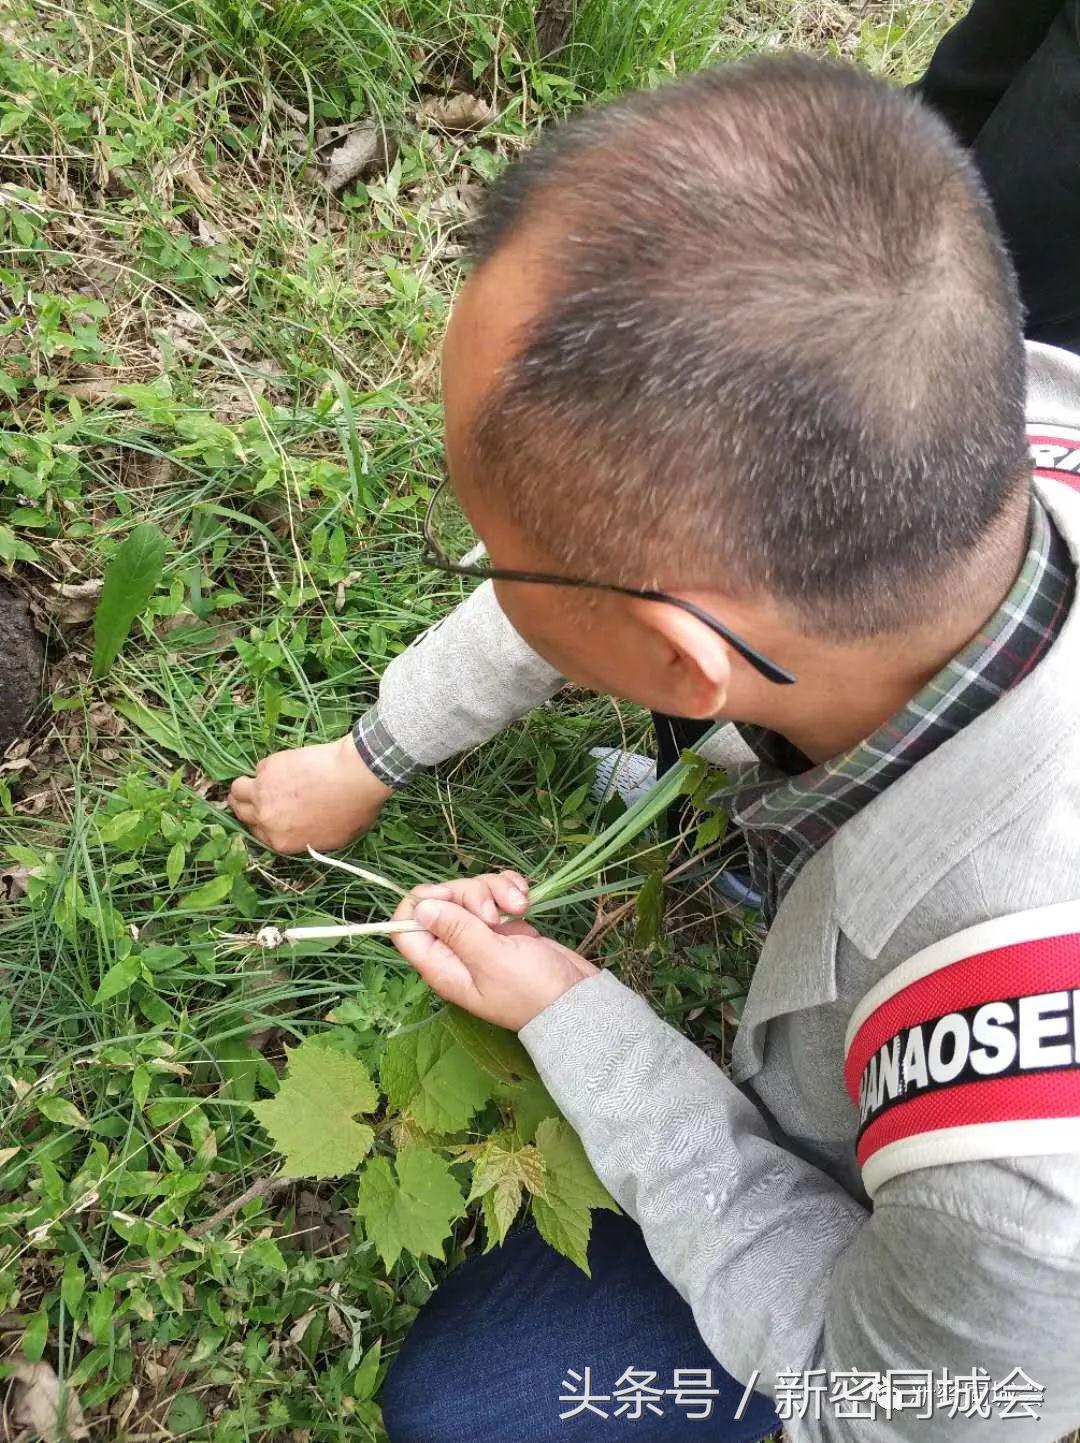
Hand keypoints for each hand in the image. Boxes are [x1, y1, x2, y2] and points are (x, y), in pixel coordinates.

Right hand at [227, 733, 391, 852]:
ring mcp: (263, 792)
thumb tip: (303, 832)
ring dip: (243, 787)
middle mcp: (266, 819)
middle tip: (249, 797)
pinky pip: (259, 768)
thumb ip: (308, 839)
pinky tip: (284, 766)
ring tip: (254, 781)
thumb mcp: (334, 839)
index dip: (260, 824)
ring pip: (238, 789)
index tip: (263, 815)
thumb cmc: (353, 809)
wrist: (355, 776)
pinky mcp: (268, 767)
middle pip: (242, 813)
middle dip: (244, 806)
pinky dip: (268, 768)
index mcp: (281, 841)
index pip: (258, 835)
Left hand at [391, 872, 598, 1030]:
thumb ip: (456, 930)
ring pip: (473, 892)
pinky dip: (509, 889)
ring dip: (496, 890)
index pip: (406, 929)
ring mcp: (482, 935)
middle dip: (472, 894)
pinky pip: (496, 893)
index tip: (448, 897)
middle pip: (444, 901)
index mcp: (443, 965)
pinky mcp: (506, 924)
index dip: (421, 904)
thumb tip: (420, 907)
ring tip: (520, 907)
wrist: (578, 999)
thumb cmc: (533, 989)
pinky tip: (525, 899)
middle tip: (495, 915)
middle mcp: (457, 949)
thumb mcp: (492, 960)